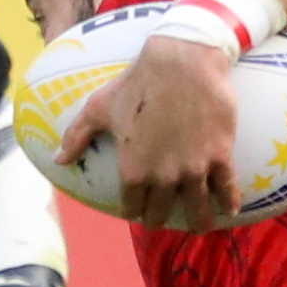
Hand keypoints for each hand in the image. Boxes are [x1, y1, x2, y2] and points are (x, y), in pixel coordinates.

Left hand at [59, 34, 240, 231]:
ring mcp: (194, 168)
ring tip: (201, 224)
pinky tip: (229, 210)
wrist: (182, 61)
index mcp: (134, 169)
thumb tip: (58, 160)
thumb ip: (77, 136)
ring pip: (198, 209)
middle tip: (163, 217)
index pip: (133, 207)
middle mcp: (164, 176)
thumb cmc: (137, 82)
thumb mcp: (99, 107)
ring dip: (199, 221)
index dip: (134, 210)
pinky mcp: (220, 156)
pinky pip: (226, 189)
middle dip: (160, 218)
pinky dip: (228, 202)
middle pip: (162, 213)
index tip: (137, 210)